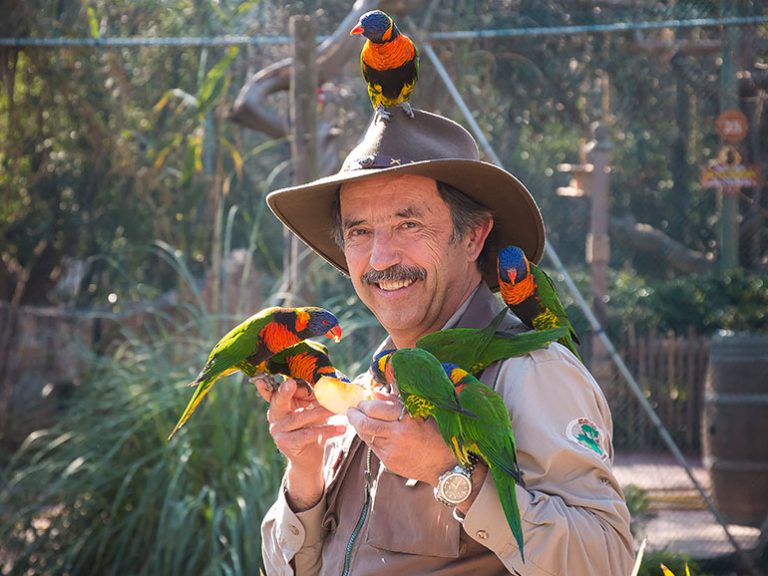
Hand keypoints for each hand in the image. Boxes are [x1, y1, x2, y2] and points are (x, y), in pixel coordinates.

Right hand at [253, 377, 346, 509]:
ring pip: (300, 418)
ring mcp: (278, 431)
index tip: (285, 379)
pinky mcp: (286, 443)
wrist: (310, 457)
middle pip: (279, 401)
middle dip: (285, 392)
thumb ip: (313, 397)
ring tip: (337, 410)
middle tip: (292, 383)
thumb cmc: (311, 428)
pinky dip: (326, 430)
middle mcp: (274, 416)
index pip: (274, 391)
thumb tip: (327, 384)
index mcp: (279, 404)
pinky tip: (341, 428)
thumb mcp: (312, 410)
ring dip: (320, 412)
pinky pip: (308, 434)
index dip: (277, 385)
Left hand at [346, 392, 456, 486]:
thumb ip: (397, 402)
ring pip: (366, 436)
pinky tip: (370, 433)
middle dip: (354, 415)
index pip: (376, 408)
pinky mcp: (390, 462)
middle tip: (351, 410)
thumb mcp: (422, 413)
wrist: (446, 466)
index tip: (362, 401)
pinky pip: (373, 447)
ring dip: (359, 427)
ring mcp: (393, 450)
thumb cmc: (436, 434)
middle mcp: (398, 434)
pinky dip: (369, 438)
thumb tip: (375, 393)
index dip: (365, 404)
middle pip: (366, 422)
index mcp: (408, 418)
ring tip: (357, 420)